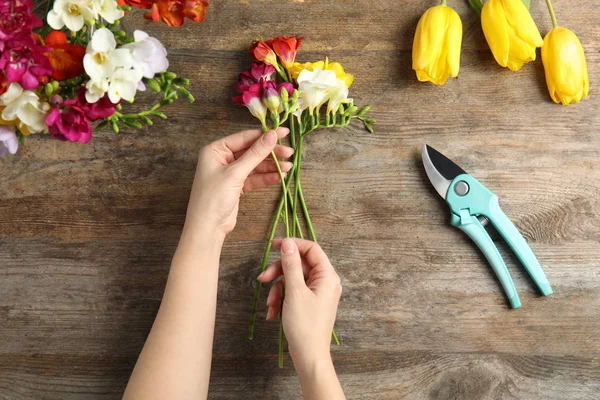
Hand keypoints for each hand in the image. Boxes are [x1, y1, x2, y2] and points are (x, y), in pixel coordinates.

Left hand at [185, 128, 292, 237]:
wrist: (208, 228)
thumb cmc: (213, 197)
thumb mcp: (235, 173)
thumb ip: (255, 154)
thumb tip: (272, 135)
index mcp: (215, 150)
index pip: (244, 138)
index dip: (264, 135)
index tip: (284, 132)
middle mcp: (222, 159)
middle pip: (251, 151)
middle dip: (270, 152)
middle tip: (289, 152)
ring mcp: (230, 173)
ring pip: (255, 165)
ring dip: (271, 166)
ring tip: (288, 166)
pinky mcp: (237, 186)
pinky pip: (254, 178)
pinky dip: (267, 177)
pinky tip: (280, 176)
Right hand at [257, 238, 341, 374]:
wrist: (309, 356)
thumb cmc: (305, 325)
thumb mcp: (294, 291)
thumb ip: (290, 265)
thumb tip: (288, 243)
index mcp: (327, 275)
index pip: (311, 249)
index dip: (292, 244)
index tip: (273, 245)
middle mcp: (325, 281)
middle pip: (299, 264)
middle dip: (279, 272)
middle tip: (262, 279)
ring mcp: (317, 293)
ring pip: (293, 279)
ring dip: (277, 289)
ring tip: (270, 304)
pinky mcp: (309, 303)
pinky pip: (293, 292)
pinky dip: (281, 299)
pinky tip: (272, 313)